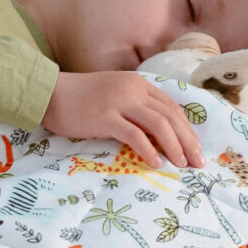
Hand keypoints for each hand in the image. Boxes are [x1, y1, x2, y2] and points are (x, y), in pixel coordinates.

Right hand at [43, 72, 203, 168]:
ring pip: (158, 124)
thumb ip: (135, 107)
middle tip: (197, 162)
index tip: (195, 148)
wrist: (50, 93)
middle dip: (187, 140)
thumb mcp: (114, 95)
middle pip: (170, 115)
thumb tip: (156, 133)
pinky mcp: (105, 117)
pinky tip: (156, 163)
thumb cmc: (80, 98)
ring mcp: (119, 102)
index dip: (186, 128)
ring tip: (181, 164)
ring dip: (174, 145)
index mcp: (138, 83)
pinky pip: (134, 134)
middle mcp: (133, 89)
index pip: (171, 107)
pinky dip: (148, 150)